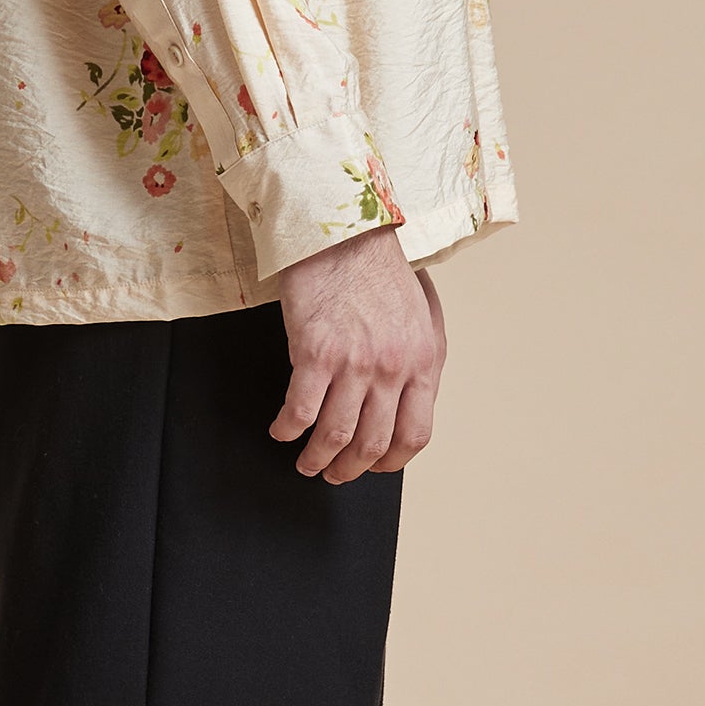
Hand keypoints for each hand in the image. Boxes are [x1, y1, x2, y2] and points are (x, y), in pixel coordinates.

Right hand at [270, 229, 444, 480]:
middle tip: (334, 474)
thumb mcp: (421, 316)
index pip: (415, 435)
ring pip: (335, 436)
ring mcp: (354, 363)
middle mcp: (392, 368)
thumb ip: (418, 359)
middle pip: (373, 443)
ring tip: (306, 463)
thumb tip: (408, 398)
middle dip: (351, 469)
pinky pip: (300, 410)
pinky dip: (288, 429)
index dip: (392, 461)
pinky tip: (281, 430)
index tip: (375, 466)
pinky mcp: (315, 352)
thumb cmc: (378, 268)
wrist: (343, 231)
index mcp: (423, 362)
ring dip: (317, 459)